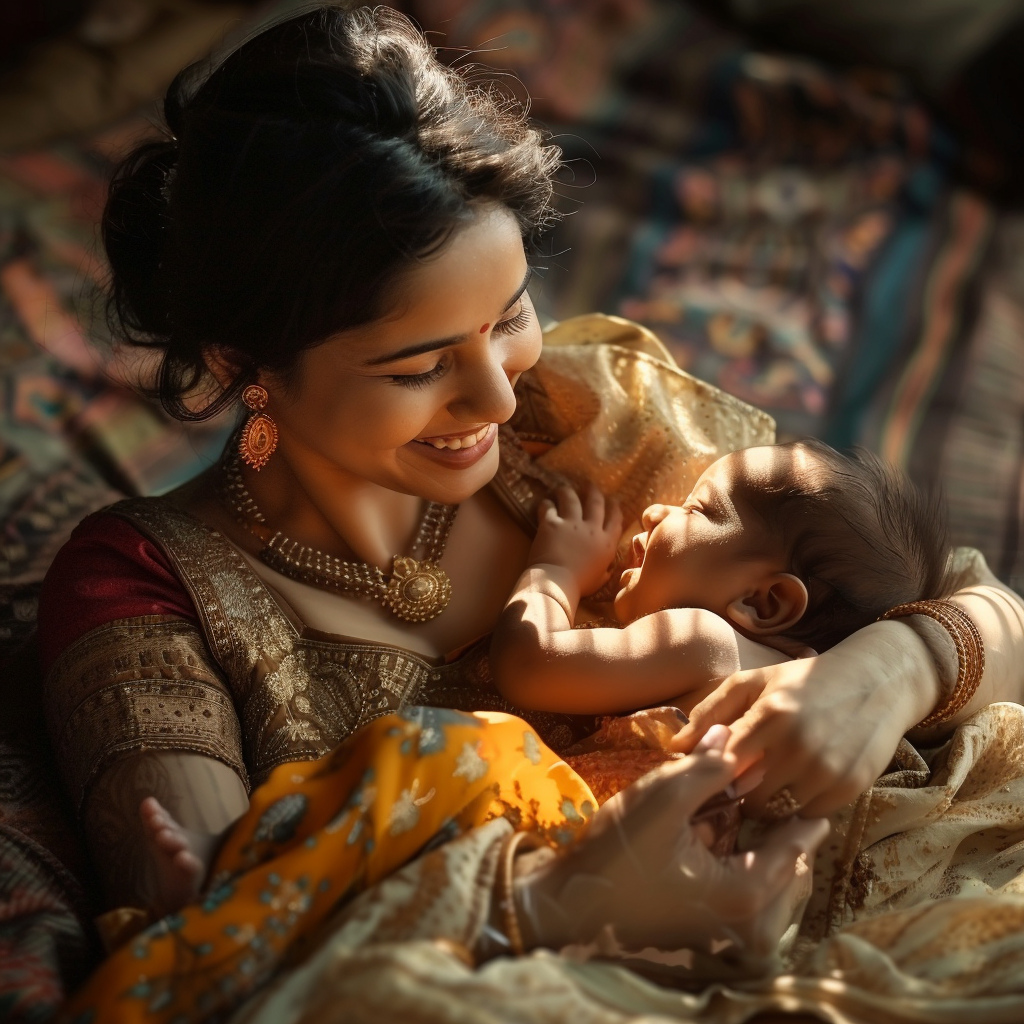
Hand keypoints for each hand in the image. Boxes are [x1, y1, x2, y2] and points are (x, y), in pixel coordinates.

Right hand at [515, 726, 828, 958]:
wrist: (570, 906)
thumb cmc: (617, 854)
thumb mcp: (662, 798)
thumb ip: (707, 767)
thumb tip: (730, 735)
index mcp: (746, 895)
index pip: (796, 846)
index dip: (802, 808)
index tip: (808, 779)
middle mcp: (749, 925)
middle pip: (791, 870)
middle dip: (784, 830)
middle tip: (783, 793)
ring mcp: (730, 936)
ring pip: (771, 886)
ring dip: (765, 849)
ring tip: (753, 812)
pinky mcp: (710, 934)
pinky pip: (748, 898)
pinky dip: (745, 866)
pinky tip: (724, 837)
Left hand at [528, 484, 621, 596]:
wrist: (557, 582)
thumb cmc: (579, 585)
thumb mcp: (600, 580)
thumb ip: (605, 569)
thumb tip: (607, 567)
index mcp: (606, 543)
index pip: (615, 519)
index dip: (614, 507)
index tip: (613, 500)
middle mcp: (592, 528)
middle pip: (595, 503)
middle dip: (593, 491)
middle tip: (589, 484)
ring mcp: (571, 523)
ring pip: (572, 499)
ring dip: (567, 491)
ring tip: (563, 488)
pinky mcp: (552, 523)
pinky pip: (549, 507)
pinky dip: (546, 504)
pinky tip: (545, 502)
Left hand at [671, 628, 928, 817]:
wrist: (877, 681)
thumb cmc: (803, 681)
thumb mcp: (753, 682)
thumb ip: (710, 711)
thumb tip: (674, 747)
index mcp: (772, 714)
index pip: (722, 764)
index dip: (707, 775)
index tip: (700, 776)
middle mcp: (801, 746)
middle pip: (747, 796)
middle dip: (736, 792)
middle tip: (735, 783)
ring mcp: (829, 770)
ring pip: (777, 812)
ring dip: (766, 802)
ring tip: (766, 780)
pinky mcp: (851, 788)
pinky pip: (807, 814)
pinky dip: (796, 805)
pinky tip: (796, 783)